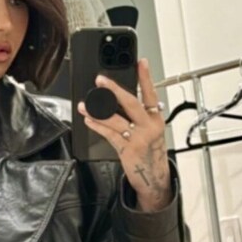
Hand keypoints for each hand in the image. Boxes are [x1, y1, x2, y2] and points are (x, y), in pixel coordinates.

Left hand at [77, 57, 171, 211]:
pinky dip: (98, 127)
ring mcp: (139, 138)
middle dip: (114, 89)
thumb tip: (120, 99)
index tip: (141, 62)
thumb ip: (140, 116)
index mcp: (156, 119)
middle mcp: (149, 127)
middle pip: (131, 103)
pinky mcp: (128, 150)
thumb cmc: (150, 153)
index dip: (146, 77)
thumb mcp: (152, 131)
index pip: (151, 94)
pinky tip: (89, 121)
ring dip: (98, 110)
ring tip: (85, 104)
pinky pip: (110, 135)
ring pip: (116, 120)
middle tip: (100, 79)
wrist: (154, 178)